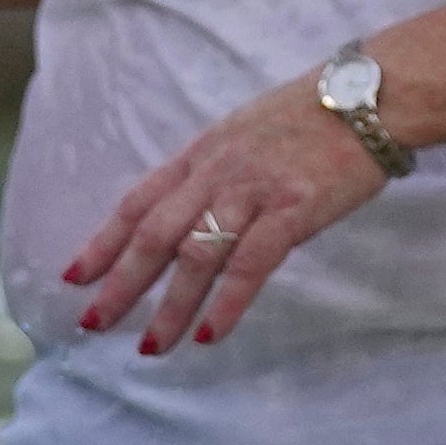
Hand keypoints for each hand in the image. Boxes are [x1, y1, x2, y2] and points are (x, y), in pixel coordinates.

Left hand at [57, 72, 390, 354]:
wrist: (370, 97)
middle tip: (93, 322)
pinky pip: (249, 264)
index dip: (103, 242)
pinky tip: (209, 334)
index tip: (75, 277)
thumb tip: (200, 209)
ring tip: (152, 346)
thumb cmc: (316, 115)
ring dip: (170, 306)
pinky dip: (226, 303)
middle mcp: (216, 174)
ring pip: (195, 255)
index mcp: (202, 155)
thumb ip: (219, 171)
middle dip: (120, 282)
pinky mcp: (292, 210)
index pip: (138, 202)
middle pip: (154, 234)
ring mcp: (252, 192)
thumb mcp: (247, 134)